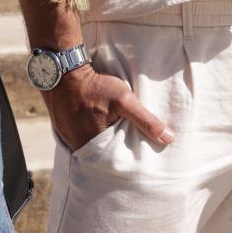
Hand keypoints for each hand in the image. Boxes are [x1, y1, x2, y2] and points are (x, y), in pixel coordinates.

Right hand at [43, 65, 172, 151]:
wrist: (63, 72)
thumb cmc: (95, 85)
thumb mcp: (124, 100)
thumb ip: (146, 120)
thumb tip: (168, 138)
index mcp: (93, 146)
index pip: (116, 161)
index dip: (128, 158)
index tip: (141, 156)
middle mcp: (78, 147)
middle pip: (103, 156)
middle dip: (116, 152)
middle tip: (131, 145)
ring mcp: (69, 139)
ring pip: (92, 148)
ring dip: (104, 143)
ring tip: (116, 136)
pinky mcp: (64, 130)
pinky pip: (81, 139)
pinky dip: (92, 136)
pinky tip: (99, 128)